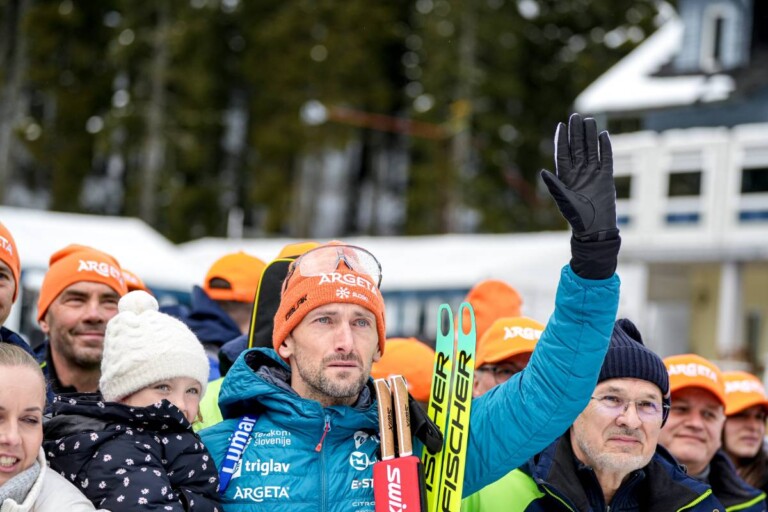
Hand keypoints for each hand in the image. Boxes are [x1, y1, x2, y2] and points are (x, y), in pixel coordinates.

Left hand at [541, 113, 616, 241]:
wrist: (595, 229)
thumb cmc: (576, 218)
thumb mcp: (563, 201)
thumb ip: (554, 186)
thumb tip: (542, 171)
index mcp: (565, 177)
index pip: (563, 154)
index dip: (562, 140)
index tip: (561, 125)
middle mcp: (578, 173)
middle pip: (577, 148)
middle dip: (576, 133)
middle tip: (576, 116)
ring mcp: (593, 174)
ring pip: (591, 150)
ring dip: (590, 136)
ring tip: (589, 120)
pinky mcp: (606, 178)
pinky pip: (606, 159)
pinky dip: (605, 147)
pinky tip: (603, 135)